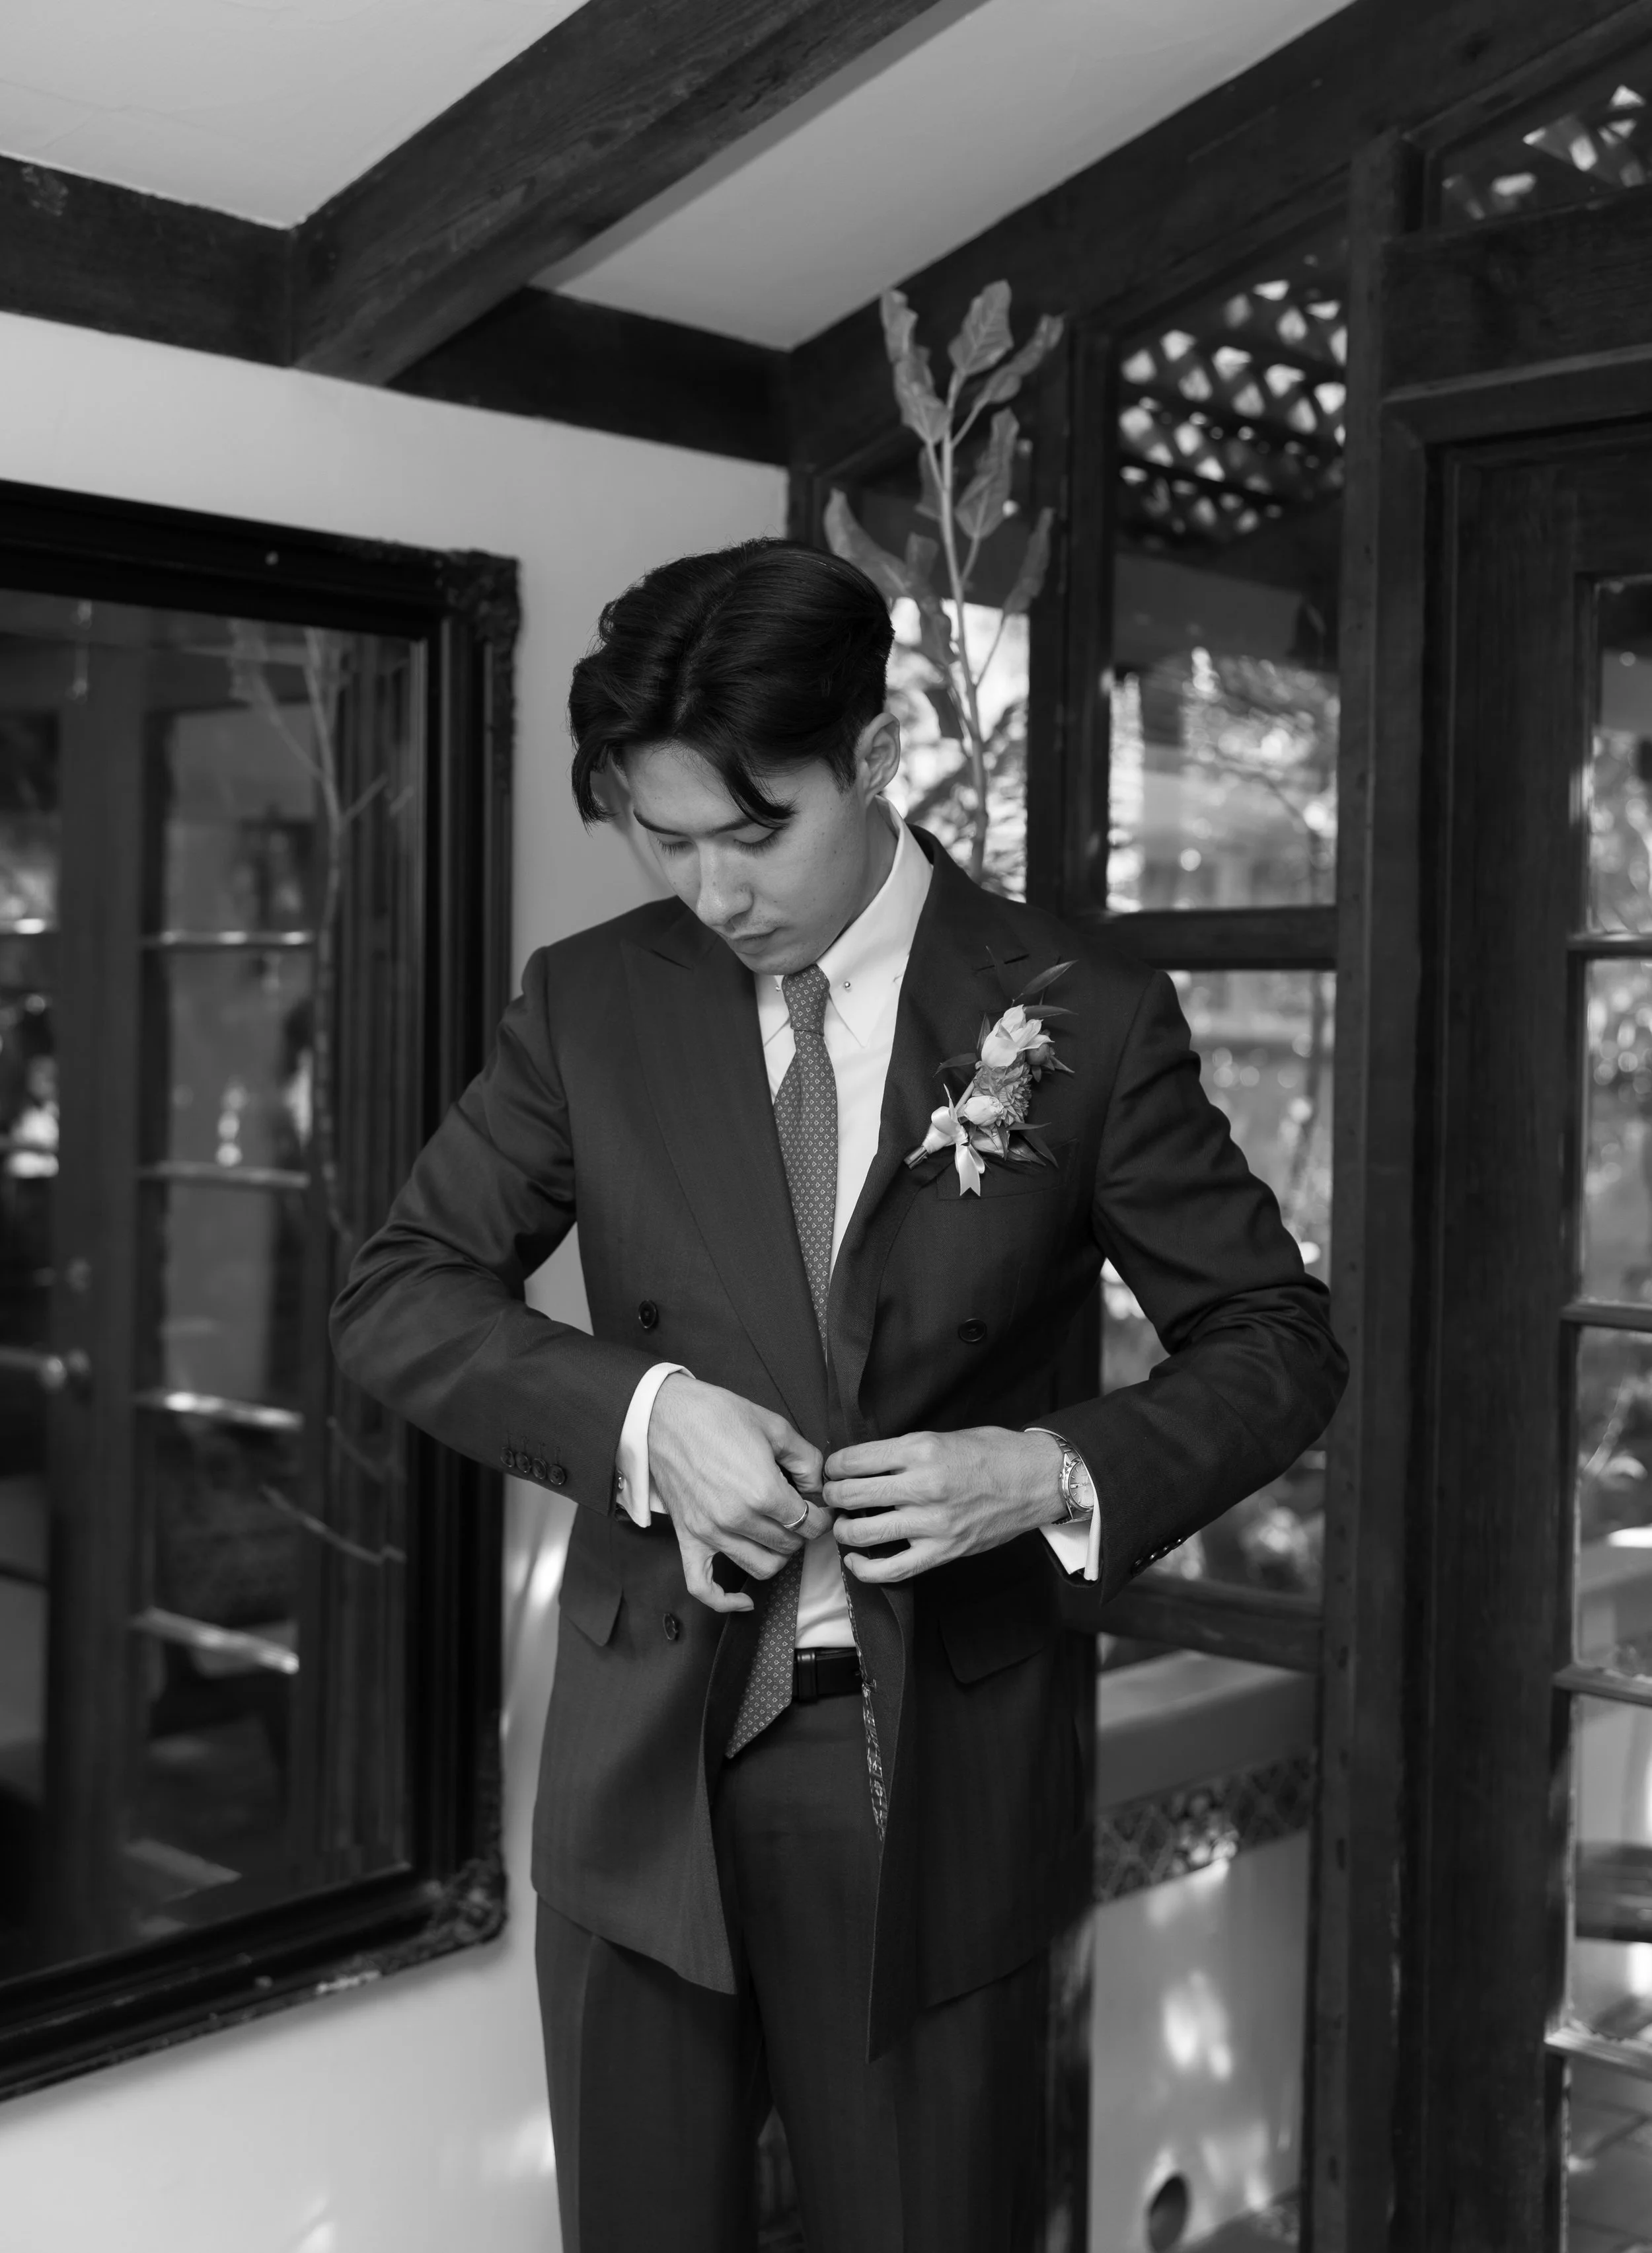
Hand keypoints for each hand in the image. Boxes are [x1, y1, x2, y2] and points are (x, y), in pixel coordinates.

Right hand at [649, 1374, 830, 1613]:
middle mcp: (737, 1519)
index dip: (820, 1516)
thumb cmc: (717, 1415)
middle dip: (801, 1532)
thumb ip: (807, 1460)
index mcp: (763, 1491)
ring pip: (761, 1569)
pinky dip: (725, 1601)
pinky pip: (703, 1586)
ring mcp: (709, 1533)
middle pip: (788, 1546)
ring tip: (776, 1532)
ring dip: (776, 1555)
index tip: (818, 1506)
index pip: (809, 1523)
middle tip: (798, 1512)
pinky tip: (744, 1600)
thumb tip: (819, 1487)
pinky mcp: (687, 1539)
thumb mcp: (775, 1426)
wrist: (664, 1414)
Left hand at [824, 1427, 1066, 1583]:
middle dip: (832, 1496)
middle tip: (832, 1497)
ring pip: (863, 1533)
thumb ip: (903, 1451)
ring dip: (843, 1530)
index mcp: (920, 1450)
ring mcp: (932, 1523)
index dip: (833, 1467)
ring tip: (844, 1524)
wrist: (1037, 1480)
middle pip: (851, 1495)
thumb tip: (863, 1465)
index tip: (832, 1471)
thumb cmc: (993, 1453)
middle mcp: (923, 1486)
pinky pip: (892, 1570)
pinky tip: (855, 1560)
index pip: (854, 1460)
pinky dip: (865, 1569)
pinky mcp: (943, 1551)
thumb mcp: (943, 1436)